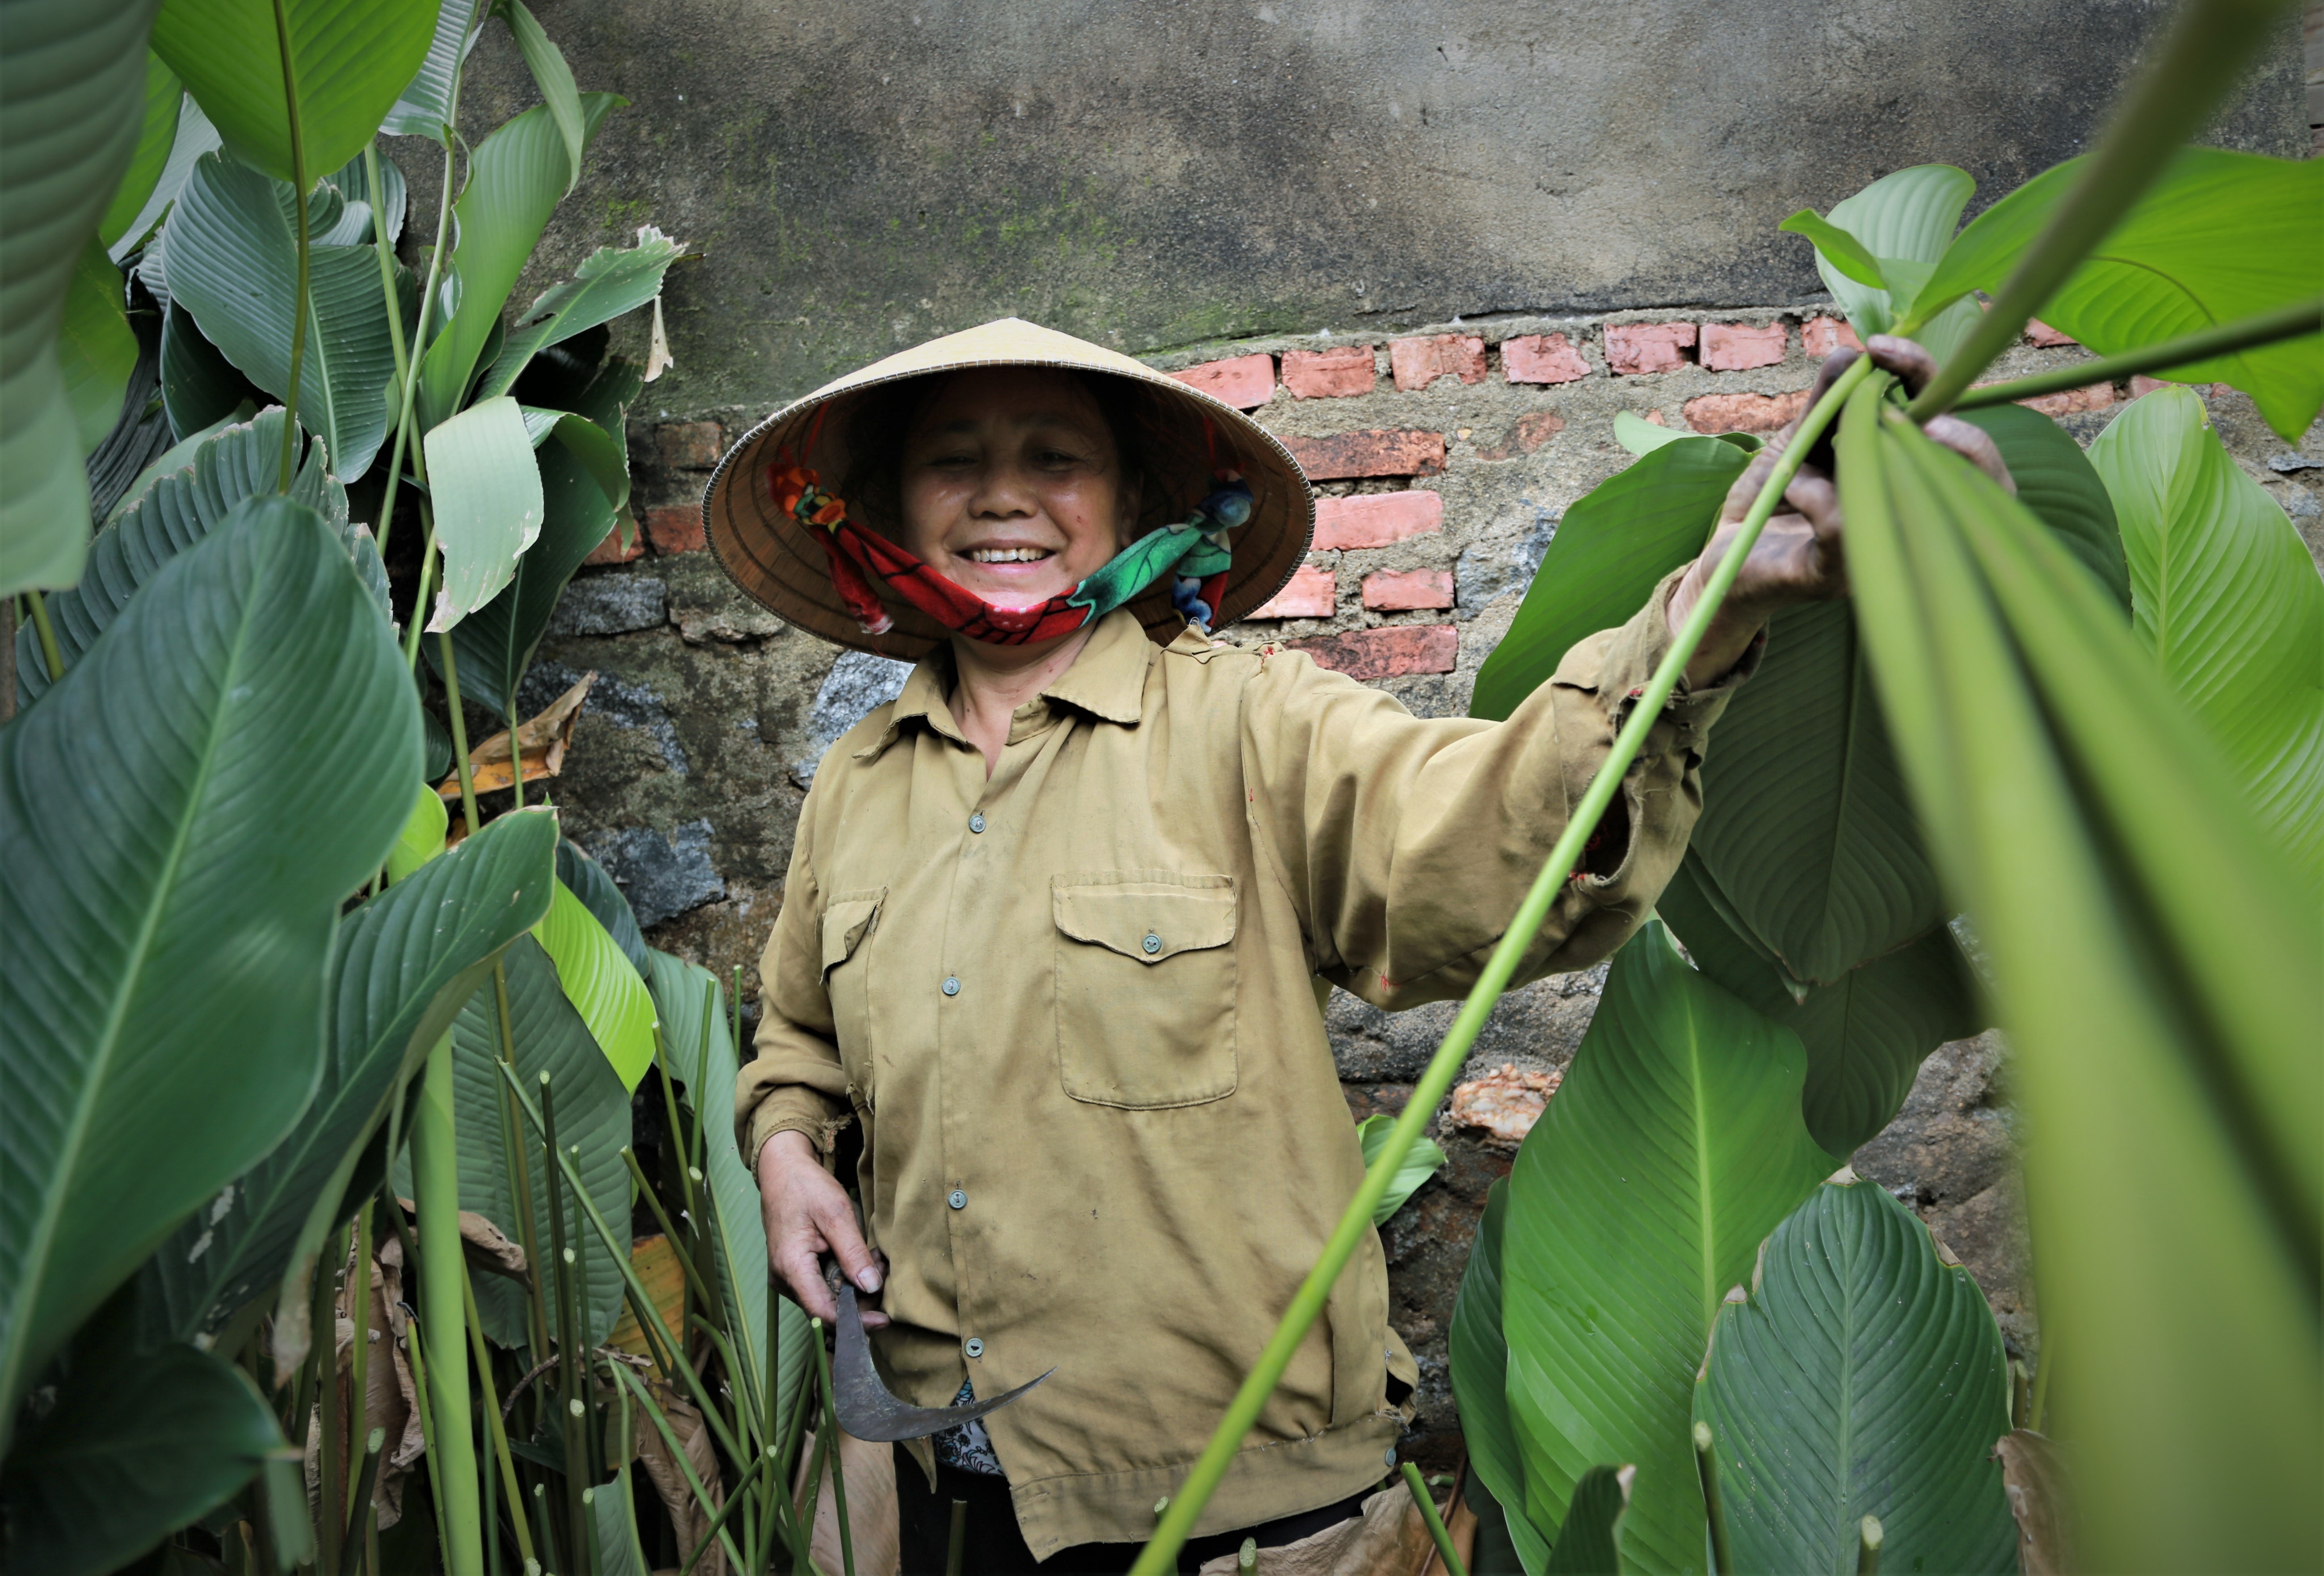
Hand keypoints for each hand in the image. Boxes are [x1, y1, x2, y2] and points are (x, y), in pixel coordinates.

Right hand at [756, 1129, 887, 1326]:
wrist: (782, 1172)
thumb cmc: (806, 1188)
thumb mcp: (835, 1214)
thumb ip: (853, 1252)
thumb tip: (871, 1286)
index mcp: (791, 1267)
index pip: (823, 1312)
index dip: (855, 1321)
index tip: (883, 1319)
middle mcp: (785, 1280)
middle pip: (827, 1309)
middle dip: (861, 1298)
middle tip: (882, 1267)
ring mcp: (788, 1277)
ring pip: (827, 1299)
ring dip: (855, 1287)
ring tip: (874, 1258)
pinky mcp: (794, 1272)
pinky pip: (822, 1287)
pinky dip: (845, 1278)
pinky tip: (859, 1258)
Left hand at [1668, 335, 2013, 686]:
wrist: (1726, 552)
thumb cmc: (1774, 496)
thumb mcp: (1802, 438)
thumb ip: (1828, 399)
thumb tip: (1853, 352)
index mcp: (1907, 473)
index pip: (1950, 426)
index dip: (1929, 379)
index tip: (1881, 347)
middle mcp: (1909, 516)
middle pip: (1977, 479)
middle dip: (1950, 429)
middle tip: (1892, 394)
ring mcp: (1880, 550)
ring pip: (1918, 503)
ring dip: (1868, 454)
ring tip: (1831, 440)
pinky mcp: (1838, 575)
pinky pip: (1845, 527)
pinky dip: (1815, 495)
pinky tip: (1795, 487)